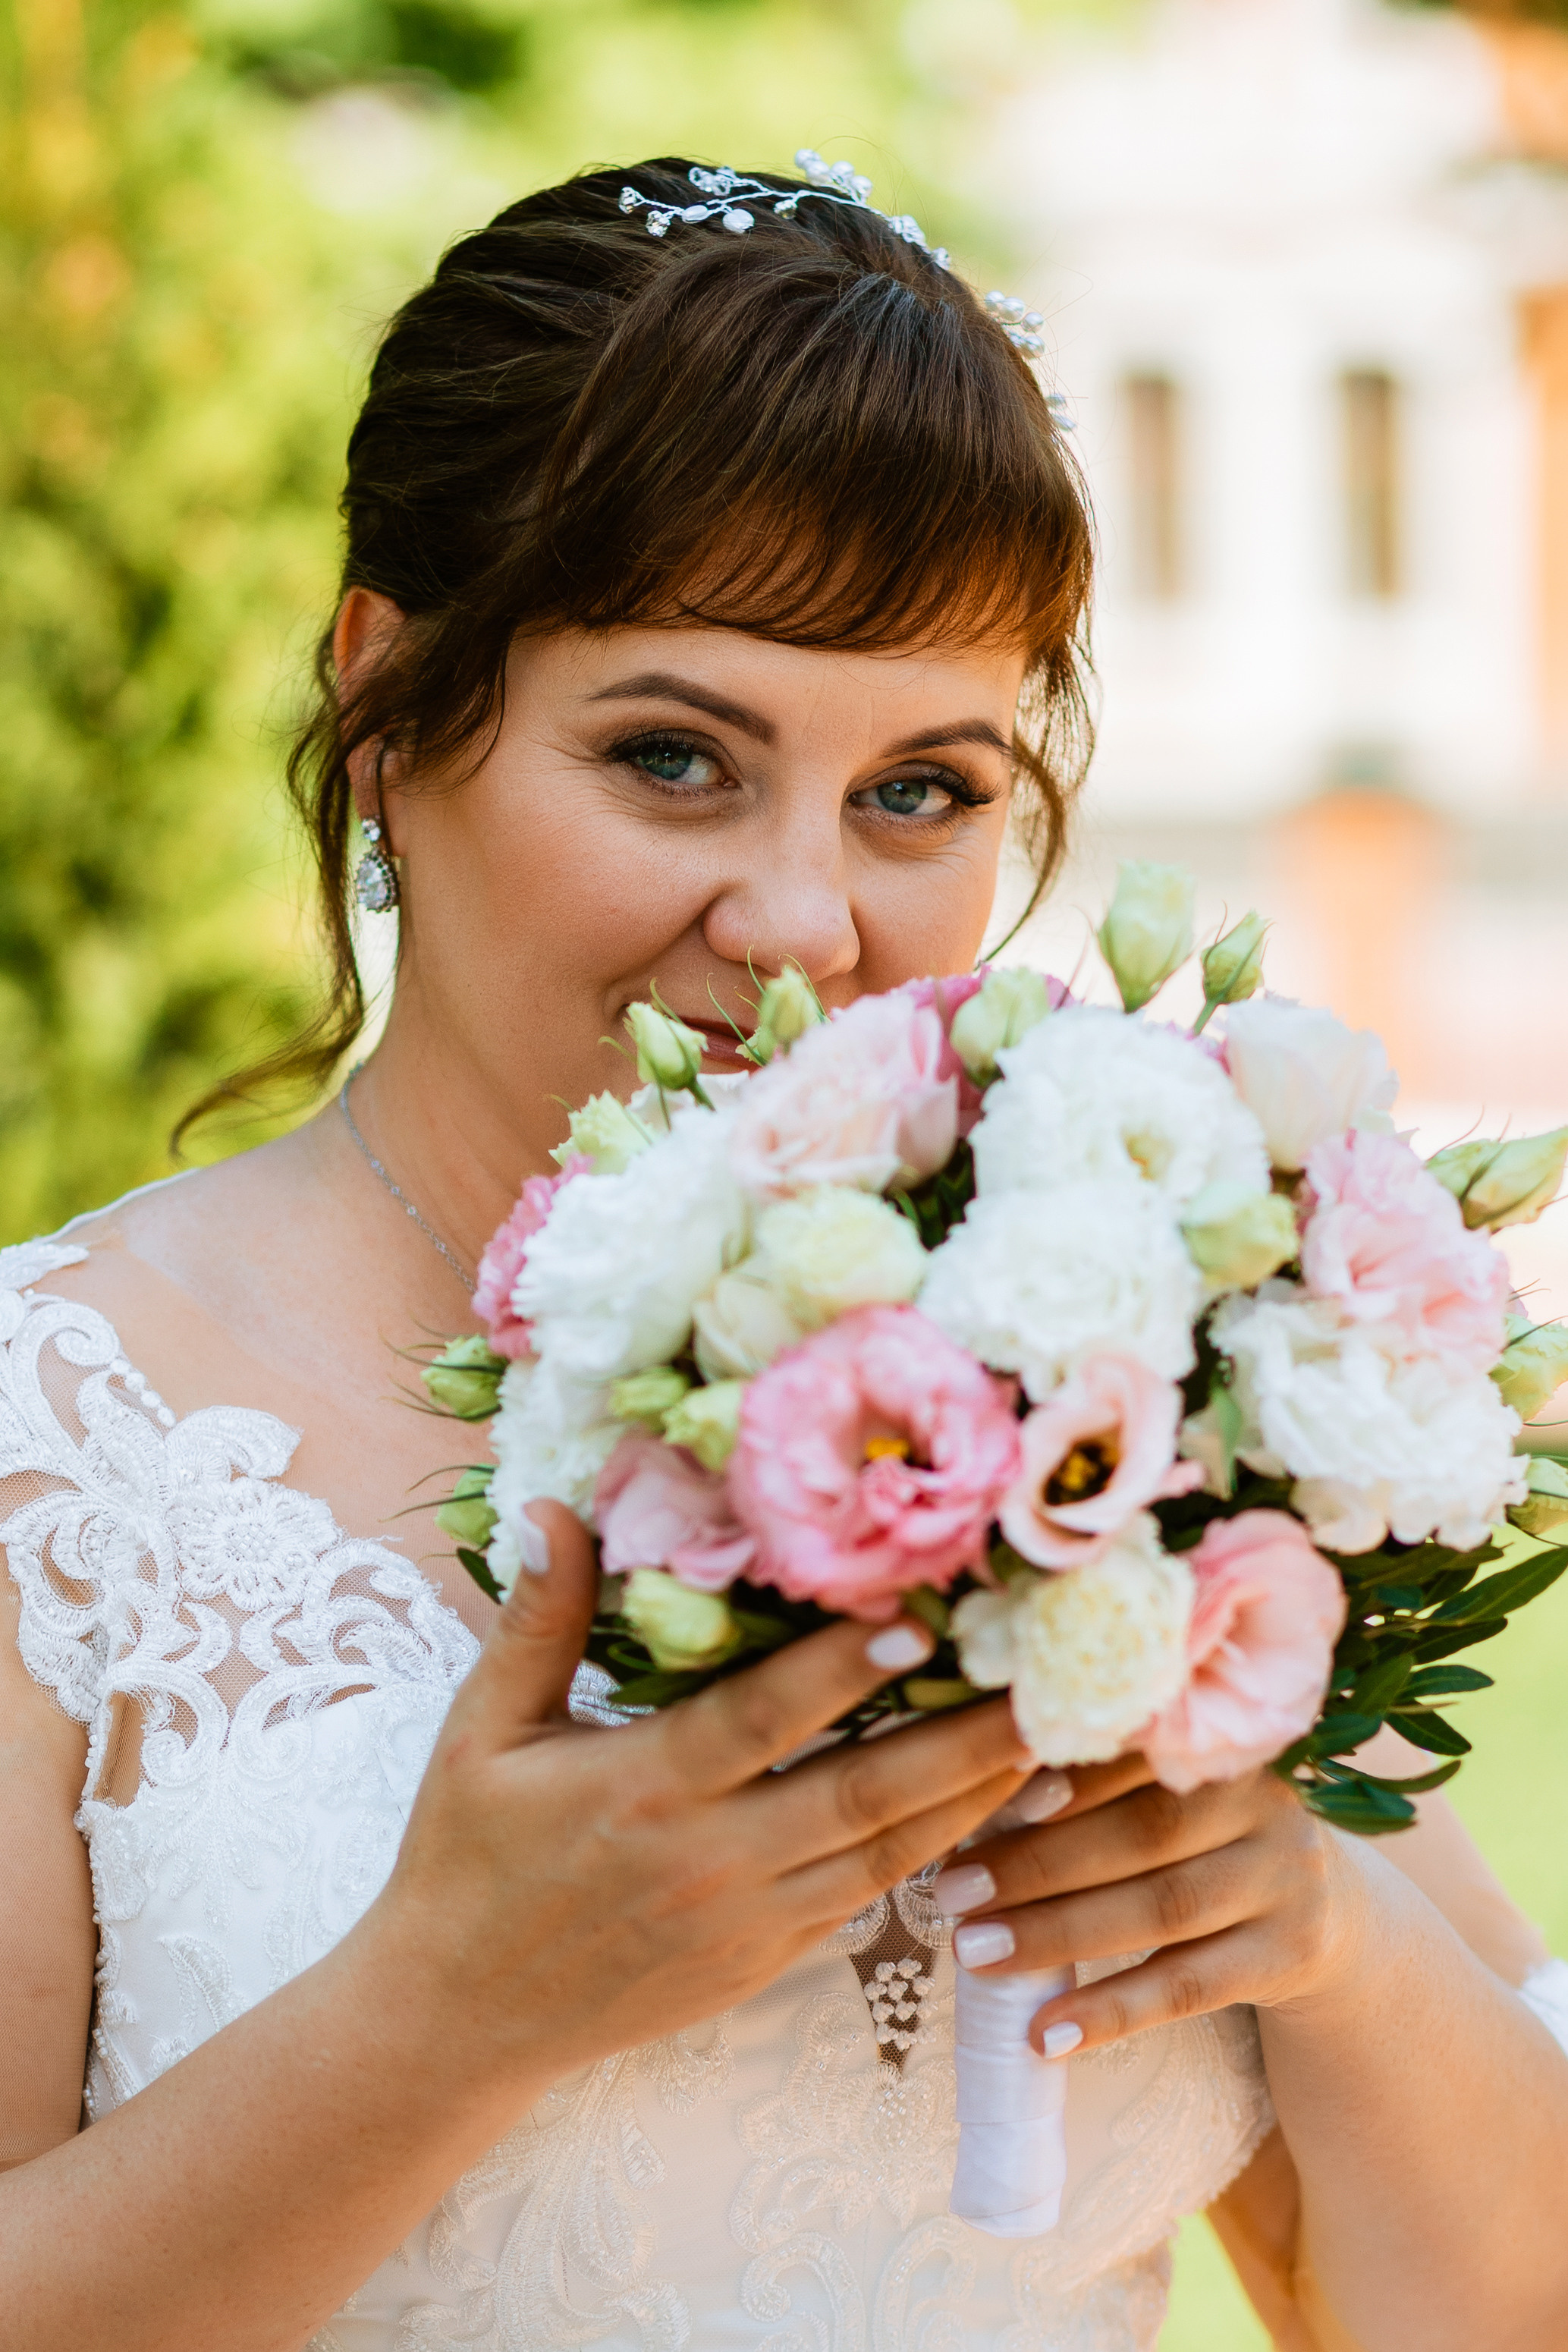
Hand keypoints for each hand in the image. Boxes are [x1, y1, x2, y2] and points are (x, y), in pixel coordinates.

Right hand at [370, 1505, 1032, 2096]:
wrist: (457, 2019)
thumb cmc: (466, 1859)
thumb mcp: (480, 1733)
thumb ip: (537, 1620)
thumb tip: (556, 1507)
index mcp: (643, 1789)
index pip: (763, 1720)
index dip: (844, 1672)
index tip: (919, 1620)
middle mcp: (711, 1859)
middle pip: (861, 1793)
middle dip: (962, 1738)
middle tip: (1044, 1680)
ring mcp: (749, 1921)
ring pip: (888, 1852)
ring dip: (974, 1794)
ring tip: (1052, 1732)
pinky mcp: (766, 1962)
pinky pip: (868, 1897)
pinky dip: (936, 1849)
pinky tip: (990, 1804)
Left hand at [931, 1754, 1365, 2054]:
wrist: (1332, 1914)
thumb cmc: (1207, 1839)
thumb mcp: (1176, 1792)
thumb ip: (1104, 1779)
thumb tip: (975, 1783)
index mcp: (1221, 1742)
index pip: (1135, 1753)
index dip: (1062, 1775)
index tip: (984, 1793)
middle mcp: (1263, 1803)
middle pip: (1143, 1833)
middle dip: (1037, 1862)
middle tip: (950, 1889)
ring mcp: (1286, 1881)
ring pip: (1162, 1909)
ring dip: (1058, 1933)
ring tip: (974, 1952)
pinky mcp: (1290, 1957)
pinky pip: (1188, 1987)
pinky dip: (1112, 2011)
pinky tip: (1044, 2032)